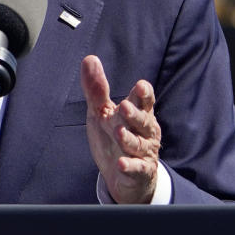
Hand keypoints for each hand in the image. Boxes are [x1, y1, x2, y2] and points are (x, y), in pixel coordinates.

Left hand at [80, 55, 161, 203]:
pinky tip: (121, 163)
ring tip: (119, 132)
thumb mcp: (102, 112)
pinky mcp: (139, 172)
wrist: (122, 176)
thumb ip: (97, 89)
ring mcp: (143, 152)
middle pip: (143, 121)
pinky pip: (137, 169)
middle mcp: (145, 131)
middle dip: (135, 114)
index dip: (144, 94)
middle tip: (124, 106)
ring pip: (139, 144)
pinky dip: (130, 166)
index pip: (145, 100)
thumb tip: (89, 58)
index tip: (140, 86)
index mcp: (138, 113)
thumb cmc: (114, 136)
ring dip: (129, 139)